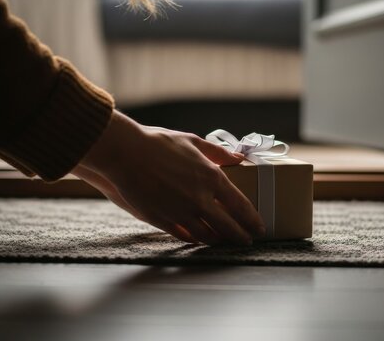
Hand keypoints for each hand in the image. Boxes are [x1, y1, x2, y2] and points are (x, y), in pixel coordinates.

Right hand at [72, 111, 264, 244]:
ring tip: (223, 241)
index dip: (252, 219)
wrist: (125, 154)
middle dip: (240, 236)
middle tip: (247, 241)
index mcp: (212, 177)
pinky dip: (194, 238)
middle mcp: (201, 199)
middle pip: (228, 226)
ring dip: (218, 240)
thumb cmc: (158, 143)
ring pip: (207, 235)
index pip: (241, 205)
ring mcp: (182, 212)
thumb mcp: (192, 141)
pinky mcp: (164, 220)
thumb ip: (217, 153)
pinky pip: (185, 236)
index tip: (258, 226)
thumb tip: (239, 159)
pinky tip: (198, 238)